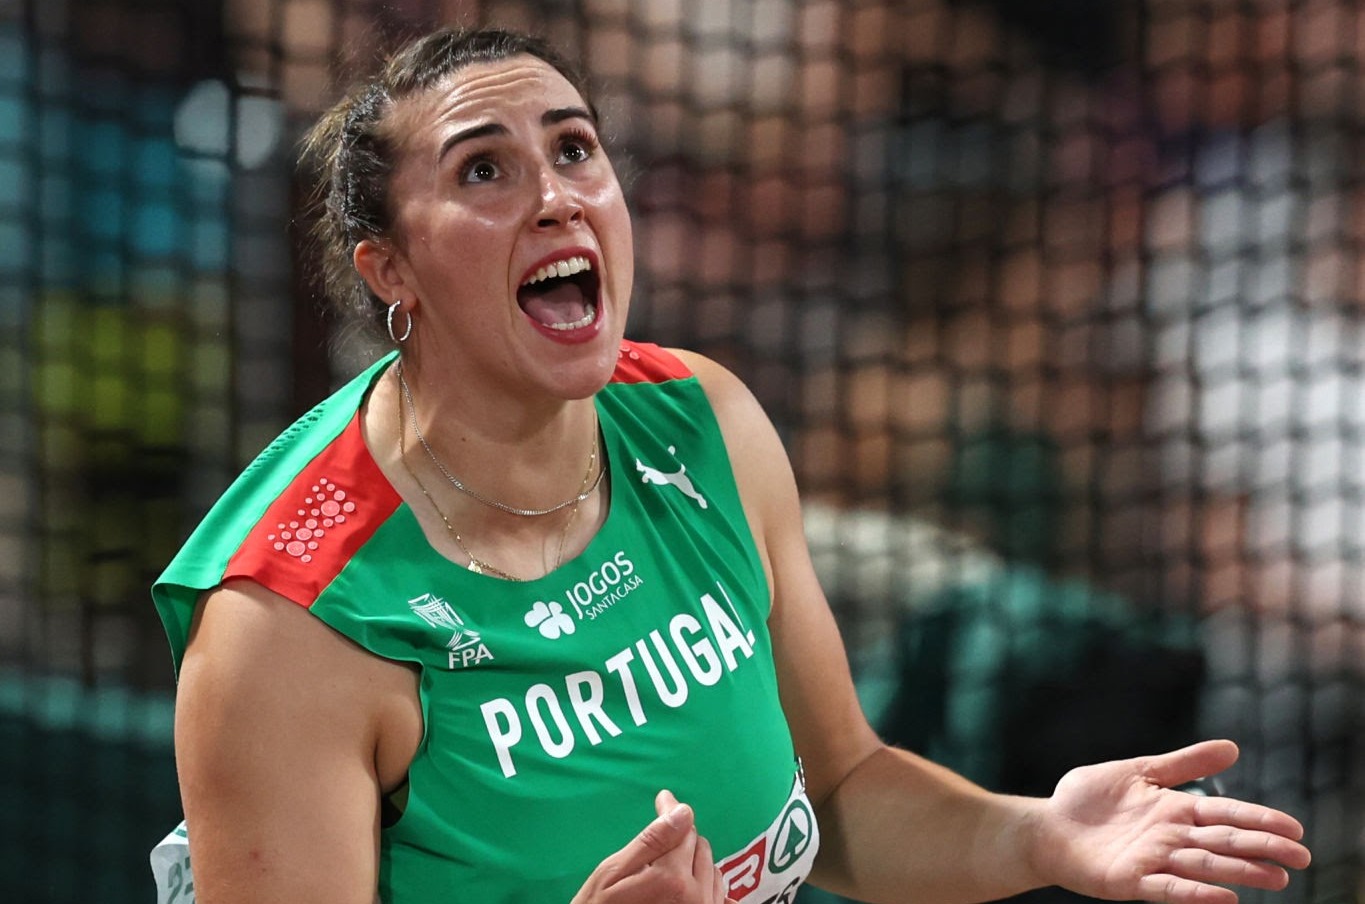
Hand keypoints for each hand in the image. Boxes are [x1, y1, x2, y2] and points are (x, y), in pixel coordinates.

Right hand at [570, 789, 736, 903]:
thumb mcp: (613, 873)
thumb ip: (651, 841)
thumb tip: (682, 812)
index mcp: (672, 879)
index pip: (684, 829)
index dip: (670, 812)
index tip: (662, 800)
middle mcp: (696, 896)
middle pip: (699, 846)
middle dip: (679, 840)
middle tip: (655, 849)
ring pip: (711, 867)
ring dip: (693, 861)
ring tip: (667, 868)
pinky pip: (718, 892)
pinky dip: (705, 882)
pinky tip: (684, 884)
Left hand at [1031, 740, 1311, 903]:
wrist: (1048, 824)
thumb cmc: (1091, 799)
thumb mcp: (1139, 771)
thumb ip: (1183, 763)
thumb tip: (1232, 748)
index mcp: (1175, 809)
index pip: (1225, 813)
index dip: (1258, 819)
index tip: (1294, 829)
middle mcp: (1171, 837)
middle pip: (1223, 841)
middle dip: (1261, 848)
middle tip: (1300, 858)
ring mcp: (1153, 860)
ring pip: (1204, 865)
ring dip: (1239, 871)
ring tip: (1275, 878)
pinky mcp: (1131, 881)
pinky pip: (1168, 889)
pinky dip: (1196, 893)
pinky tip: (1226, 897)